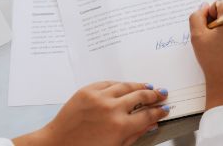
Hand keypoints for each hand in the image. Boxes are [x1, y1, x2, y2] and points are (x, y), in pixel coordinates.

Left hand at [13, 82, 168, 145]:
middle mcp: (112, 108)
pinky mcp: (87, 90)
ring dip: (139, 86)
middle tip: (161, 93)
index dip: (159, 111)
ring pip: (126, 85)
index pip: (148, 115)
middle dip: (154, 95)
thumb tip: (151, 124)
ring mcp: (99, 97)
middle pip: (140, 96)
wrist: (57, 144)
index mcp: (120, 126)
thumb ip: (135, 134)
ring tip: (147, 87)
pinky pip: (108, 82)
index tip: (165, 108)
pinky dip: (119, 84)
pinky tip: (125, 85)